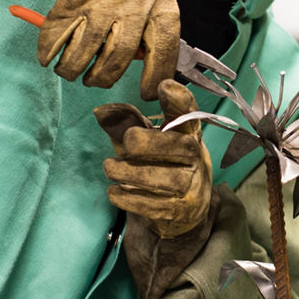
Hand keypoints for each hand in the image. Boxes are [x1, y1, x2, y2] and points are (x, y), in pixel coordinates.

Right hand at [38, 0, 179, 100]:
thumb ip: (153, 29)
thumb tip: (141, 66)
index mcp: (162, 6)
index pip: (164, 52)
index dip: (155, 78)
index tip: (146, 92)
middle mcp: (134, 7)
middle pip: (117, 59)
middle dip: (102, 78)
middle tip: (94, 80)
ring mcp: (102, 2)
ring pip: (84, 52)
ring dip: (72, 69)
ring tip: (70, 71)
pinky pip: (57, 33)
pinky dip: (48, 51)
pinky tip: (48, 57)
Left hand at [94, 79, 211, 237]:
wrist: (184, 212)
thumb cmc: (163, 167)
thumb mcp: (152, 143)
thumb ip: (129, 125)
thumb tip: (101, 113)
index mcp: (190, 135)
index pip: (190, 114)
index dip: (180, 101)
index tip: (165, 87)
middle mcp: (197, 159)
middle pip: (183, 148)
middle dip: (153, 143)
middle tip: (128, 140)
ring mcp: (192, 188)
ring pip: (168, 180)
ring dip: (133, 173)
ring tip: (109, 168)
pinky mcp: (180, 212)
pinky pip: (156, 206)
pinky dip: (130, 198)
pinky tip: (113, 191)